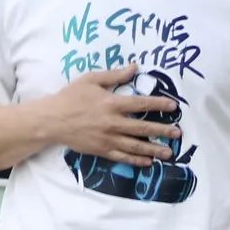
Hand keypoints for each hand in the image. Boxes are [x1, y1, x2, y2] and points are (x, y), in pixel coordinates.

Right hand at [50, 64, 181, 167]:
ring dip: (154, 149)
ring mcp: (107, 139)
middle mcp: (112, 122)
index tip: (173, 107)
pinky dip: (136, 160)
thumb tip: (135, 67)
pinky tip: (147, 162)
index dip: (158, 105)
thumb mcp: (91, 79)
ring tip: (169, 153)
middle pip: (142, 128)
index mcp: (111, 103)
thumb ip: (115, 75)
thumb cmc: (71, 96)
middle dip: (162, 131)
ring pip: (135, 146)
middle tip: (178, 133)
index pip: (140, 104)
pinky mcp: (101, 150)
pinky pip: (122, 157)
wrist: (51, 120)